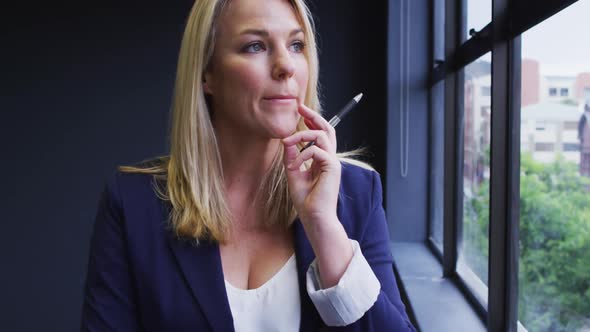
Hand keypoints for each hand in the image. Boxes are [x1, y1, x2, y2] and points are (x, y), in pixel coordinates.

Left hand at [282, 103, 340, 226]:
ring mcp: (333, 163)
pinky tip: (295, 166)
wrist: (315, 217)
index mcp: (323, 161)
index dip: (312, 121)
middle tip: (300, 108)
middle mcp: (330, 159)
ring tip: (287, 142)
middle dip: (314, 116)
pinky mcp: (332, 168)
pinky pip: (316, 151)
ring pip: (321, 136)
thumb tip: (287, 141)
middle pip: (327, 129)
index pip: (321, 135)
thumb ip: (291, 158)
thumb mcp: (293, 174)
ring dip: (301, 135)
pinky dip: (302, 155)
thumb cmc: (306, 201)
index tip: (300, 112)